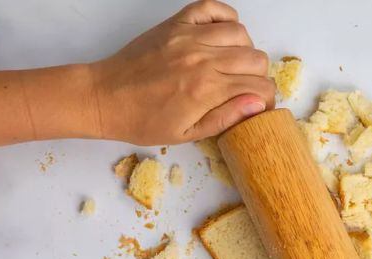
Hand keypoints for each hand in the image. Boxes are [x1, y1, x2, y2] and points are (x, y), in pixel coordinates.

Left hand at [90, 0, 274, 144]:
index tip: (256, 106)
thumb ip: (226, 118)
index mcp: (206, 90)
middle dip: (258, 77)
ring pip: (242, 34)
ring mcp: (189, 37)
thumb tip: (257, 104)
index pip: (260, 87)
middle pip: (257, 59)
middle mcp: (202, 59)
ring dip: (244, 50)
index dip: (265, 99)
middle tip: (243, 88)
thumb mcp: (188, 133)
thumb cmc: (143, 121)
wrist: (106, 97)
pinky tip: (222, 37)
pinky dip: (226, 18)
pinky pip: (214, 8)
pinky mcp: (177, 24)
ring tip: (231, 65)